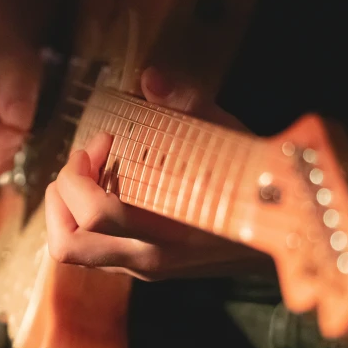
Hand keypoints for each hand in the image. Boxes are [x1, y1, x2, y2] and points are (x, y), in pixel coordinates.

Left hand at [44, 69, 269, 280]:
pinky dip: (83, 219)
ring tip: (90, 175)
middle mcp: (147, 260)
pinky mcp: (144, 270)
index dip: (81, 174)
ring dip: (67, 209)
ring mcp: (143, 270)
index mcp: (166, 232)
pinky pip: (92, 250)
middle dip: (60, 197)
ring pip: (73, 251)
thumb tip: (150, 77)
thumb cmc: (256, 183)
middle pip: (67, 245)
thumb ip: (189, 106)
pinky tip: (109, 189)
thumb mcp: (229, 140)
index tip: (103, 141)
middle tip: (83, 163)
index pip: (94, 215)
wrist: (287, 236)